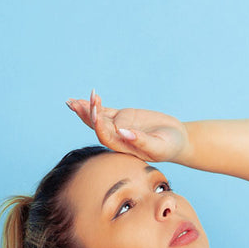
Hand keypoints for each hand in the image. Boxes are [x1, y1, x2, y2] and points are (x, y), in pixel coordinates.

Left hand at [65, 89, 189, 164]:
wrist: (177, 140)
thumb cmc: (170, 146)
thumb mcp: (159, 146)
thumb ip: (142, 141)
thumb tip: (123, 132)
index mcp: (124, 148)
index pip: (106, 136)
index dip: (99, 126)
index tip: (96, 113)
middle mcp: (117, 138)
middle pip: (97, 126)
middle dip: (88, 114)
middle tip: (79, 102)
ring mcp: (119, 126)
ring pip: (98, 117)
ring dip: (85, 109)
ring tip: (72, 102)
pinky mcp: (123, 117)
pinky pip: (105, 110)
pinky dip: (95, 104)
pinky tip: (83, 99)